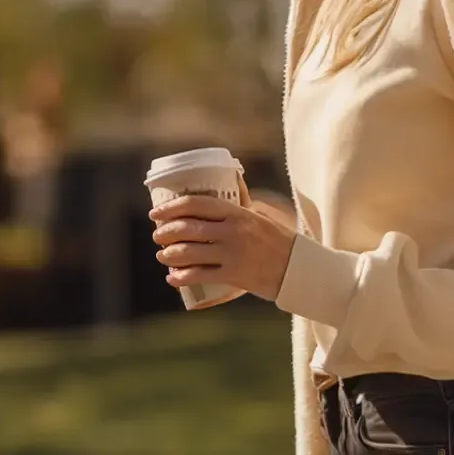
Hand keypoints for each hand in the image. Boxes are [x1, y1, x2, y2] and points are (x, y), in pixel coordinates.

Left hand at [150, 185, 296, 300]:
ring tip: (162, 256)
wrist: (297, 268)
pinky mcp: (233, 275)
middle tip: (157, 236)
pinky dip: (181, 278)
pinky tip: (173, 278)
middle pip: (187, 228)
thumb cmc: (279, 240)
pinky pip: (199, 276)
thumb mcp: (261, 215)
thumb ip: (243, 200)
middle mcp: (232, 231)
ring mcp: (232, 254)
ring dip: (169, 255)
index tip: (156, 213)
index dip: (171, 208)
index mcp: (236, 213)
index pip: (195, 204)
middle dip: (165, 233)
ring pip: (188, 253)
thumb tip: (232, 176)